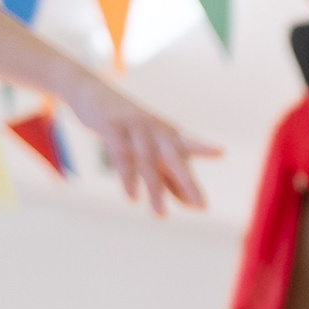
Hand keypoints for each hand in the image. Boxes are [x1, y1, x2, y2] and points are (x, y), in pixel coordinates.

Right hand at [61, 78, 218, 214]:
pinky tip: (132, 197)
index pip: (188, 143)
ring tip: (160, 216)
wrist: (88, 92)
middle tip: (201, 206)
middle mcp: (154, 128)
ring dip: (155, 190)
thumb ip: (170, 177)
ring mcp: (133, 127)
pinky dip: (127, 177)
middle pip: (173, 157)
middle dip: (187, 182)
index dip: (203, 147)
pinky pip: (122, 155)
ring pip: (147, 161)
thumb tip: (193, 205)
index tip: (220, 152)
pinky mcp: (111, 128)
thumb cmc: (127, 128)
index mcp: (167, 133)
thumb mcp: (150, 151)